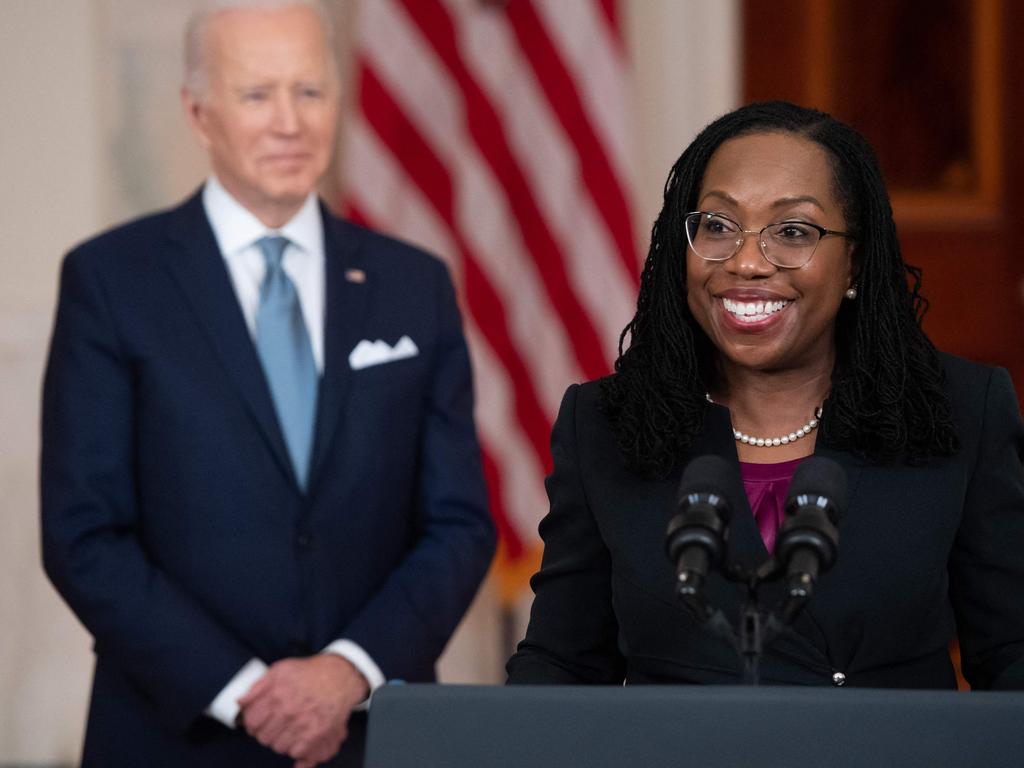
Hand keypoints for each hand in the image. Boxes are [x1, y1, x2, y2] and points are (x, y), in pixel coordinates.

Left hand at [238, 654, 368, 765]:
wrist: (339, 677)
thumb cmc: (309, 673)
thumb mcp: (280, 670)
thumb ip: (257, 687)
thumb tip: (239, 703)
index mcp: (276, 694)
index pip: (251, 722)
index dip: (252, 724)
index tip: (258, 722)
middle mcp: (288, 709)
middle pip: (263, 737)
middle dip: (267, 733)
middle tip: (276, 725)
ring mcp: (302, 723)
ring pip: (278, 747)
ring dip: (281, 740)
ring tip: (289, 728)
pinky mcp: (316, 733)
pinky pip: (295, 752)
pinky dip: (296, 747)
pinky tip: (300, 735)